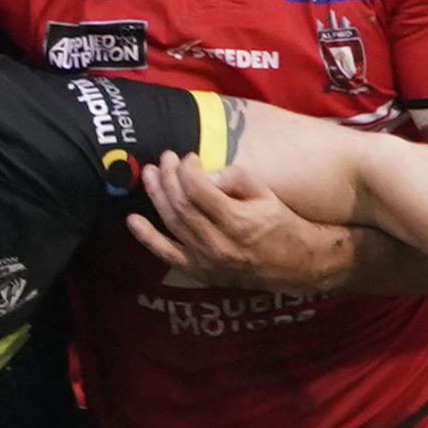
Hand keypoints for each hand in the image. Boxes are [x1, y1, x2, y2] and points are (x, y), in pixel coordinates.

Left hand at [124, 152, 353, 293]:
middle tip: (165, 158)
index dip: (186, 169)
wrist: (294, 264)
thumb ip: (234, 177)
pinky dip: (147, 237)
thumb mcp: (264, 193)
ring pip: (171, 223)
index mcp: (237, 221)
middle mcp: (217, 243)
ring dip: (156, 196)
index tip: (189, 156)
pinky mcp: (199, 271)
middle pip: (180, 204)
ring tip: (149, 174)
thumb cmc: (280, 224)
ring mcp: (206, 260)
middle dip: (168, 176)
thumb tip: (204, 172)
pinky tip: (133, 220)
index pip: (197, 189)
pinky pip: (167, 254)